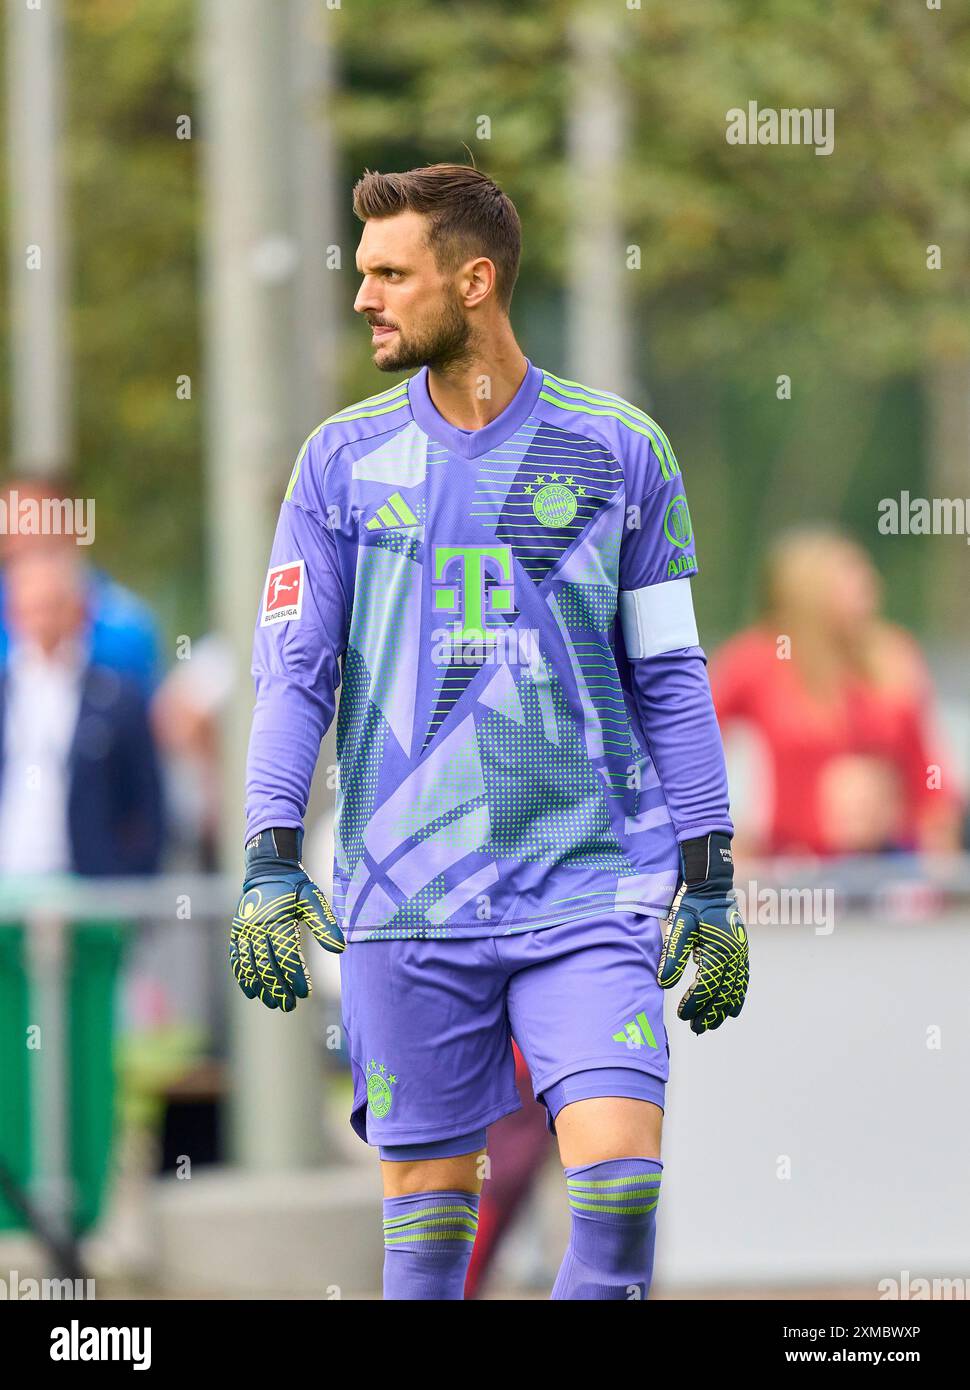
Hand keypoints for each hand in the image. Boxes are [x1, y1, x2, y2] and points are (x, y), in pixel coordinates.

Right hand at [229, 827, 344, 1011]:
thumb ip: (325, 924)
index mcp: (276, 919)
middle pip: (266, 965)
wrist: (268, 870)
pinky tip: (252, 992)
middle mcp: (256, 927)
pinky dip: (242, 976)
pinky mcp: (236, 933)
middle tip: (290, 1006)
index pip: (285, 954)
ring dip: (261, 987)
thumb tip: (340, 949)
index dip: (294, 975)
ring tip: (274, 1004)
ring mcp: (243, 931)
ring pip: (250, 965)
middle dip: (278, 988)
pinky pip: (237, 959)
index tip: (305, 993)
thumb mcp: (313, 899)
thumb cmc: (295, 887)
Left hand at [658, 832, 748, 1033]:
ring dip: (723, 1010)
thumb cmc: (693, 904)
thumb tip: (663, 983)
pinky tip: (732, 1010)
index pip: (707, 985)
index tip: (682, 1015)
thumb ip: (672, 955)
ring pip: (735, 990)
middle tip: (696, 1029)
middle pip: (724, 993)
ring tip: (710, 1026)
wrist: (713, 885)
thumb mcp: (678, 926)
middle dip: (710, 1013)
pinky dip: (738, 997)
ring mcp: (741, 954)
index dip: (695, 1003)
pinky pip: (743, 980)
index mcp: (719, 951)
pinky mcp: (741, 952)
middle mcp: (735, 956)